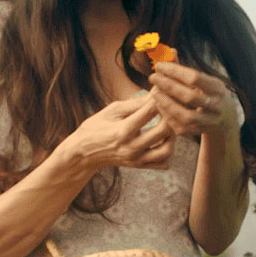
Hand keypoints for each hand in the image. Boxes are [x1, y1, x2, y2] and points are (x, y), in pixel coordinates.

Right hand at [61, 90, 175, 173]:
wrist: (83, 154)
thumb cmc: (96, 127)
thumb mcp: (111, 110)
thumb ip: (135, 103)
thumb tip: (155, 93)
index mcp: (123, 130)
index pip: (151, 110)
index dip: (159, 96)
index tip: (162, 89)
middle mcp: (132, 147)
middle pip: (164, 130)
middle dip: (170, 115)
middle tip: (168, 107)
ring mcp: (136, 159)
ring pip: (167, 149)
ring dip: (172, 136)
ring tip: (167, 125)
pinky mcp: (139, 166)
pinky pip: (163, 163)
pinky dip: (167, 152)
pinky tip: (162, 140)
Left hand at [149, 61, 239, 136]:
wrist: (225, 120)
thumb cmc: (209, 94)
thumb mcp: (203, 80)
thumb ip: (184, 69)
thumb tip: (169, 50)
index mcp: (219, 89)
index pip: (195, 78)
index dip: (175, 71)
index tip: (160, 66)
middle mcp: (217, 106)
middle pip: (190, 96)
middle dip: (168, 86)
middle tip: (152, 77)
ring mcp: (209, 122)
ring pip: (186, 116)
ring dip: (167, 103)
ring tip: (154, 92)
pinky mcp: (200, 132)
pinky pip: (181, 127)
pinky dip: (168, 116)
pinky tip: (159, 105)